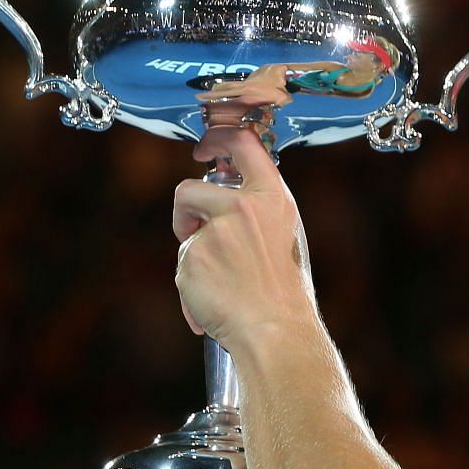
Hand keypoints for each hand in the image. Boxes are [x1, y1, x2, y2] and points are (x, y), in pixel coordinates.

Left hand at [173, 124, 317, 349]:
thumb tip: (222, 202)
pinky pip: (183, 266)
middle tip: (192, 231)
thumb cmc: (285, 292)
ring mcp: (215, 232)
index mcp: (272, 198)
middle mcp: (243, 206)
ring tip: (220, 281)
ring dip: (192, 253)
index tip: (205, 149)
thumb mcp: (284, 236)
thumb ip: (257, 211)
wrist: (277, 330)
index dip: (217, 138)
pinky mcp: (192, 257)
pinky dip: (193, 284)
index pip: (243, 141)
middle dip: (185, 210)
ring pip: (185, 235)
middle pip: (190, 188)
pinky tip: (215, 300)